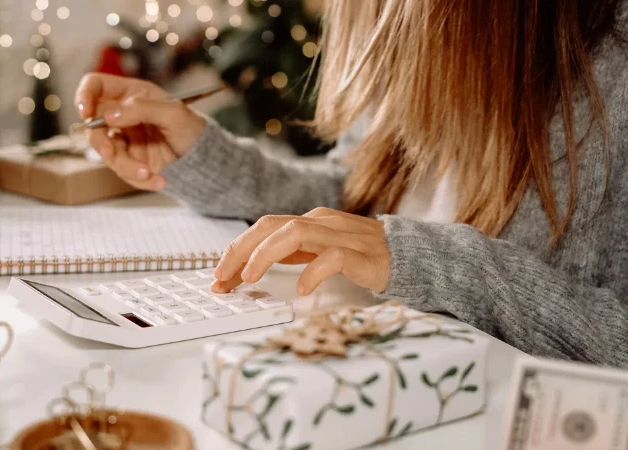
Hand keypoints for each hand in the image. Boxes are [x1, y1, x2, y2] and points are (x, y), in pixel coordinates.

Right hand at [74, 73, 205, 190]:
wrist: (205, 160)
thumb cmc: (192, 129)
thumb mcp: (173, 113)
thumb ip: (142, 109)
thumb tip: (109, 115)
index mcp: (131, 94)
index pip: (96, 86)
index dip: (85, 95)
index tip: (86, 111)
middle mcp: (123, 116)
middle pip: (93, 124)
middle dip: (98, 141)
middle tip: (109, 153)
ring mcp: (125, 140)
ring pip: (107, 153)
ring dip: (126, 166)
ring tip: (148, 173)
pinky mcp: (131, 161)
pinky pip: (123, 172)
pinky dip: (140, 179)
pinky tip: (160, 180)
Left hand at [211, 207, 390, 295]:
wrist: (409, 255)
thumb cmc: (361, 256)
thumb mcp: (319, 251)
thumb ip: (291, 253)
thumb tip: (250, 267)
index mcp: (308, 222)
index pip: (263, 229)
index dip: (236, 250)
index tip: (218, 277)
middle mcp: (320, 222)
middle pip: (270, 226)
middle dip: (240, 251)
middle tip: (222, 279)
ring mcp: (340, 235)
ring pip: (295, 233)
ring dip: (266, 255)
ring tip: (251, 278)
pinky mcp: (360, 254)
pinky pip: (332, 257)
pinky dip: (313, 272)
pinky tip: (302, 290)